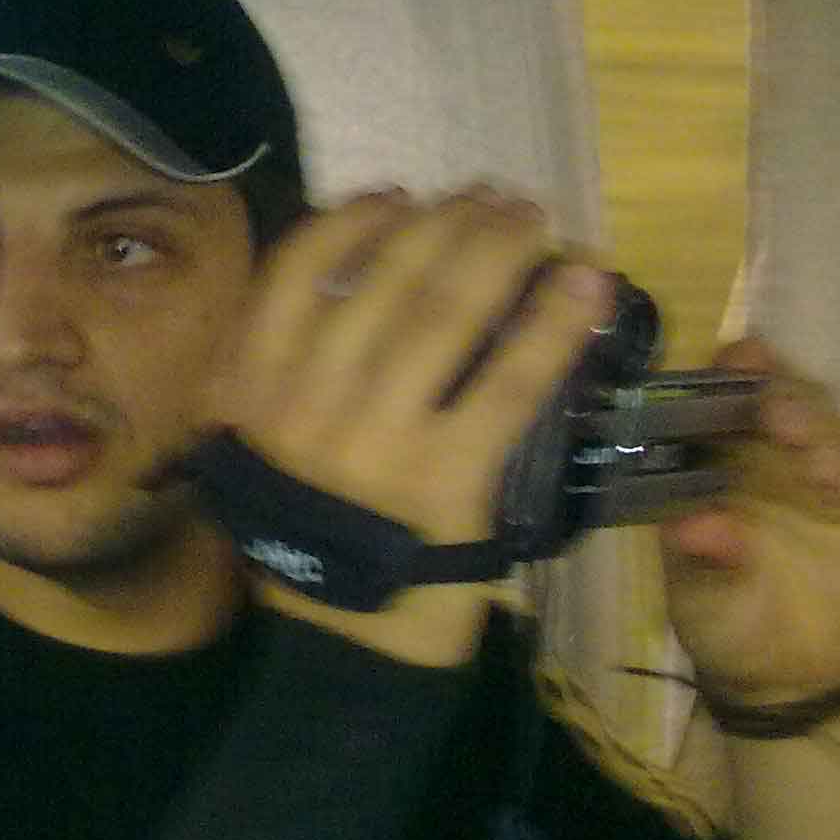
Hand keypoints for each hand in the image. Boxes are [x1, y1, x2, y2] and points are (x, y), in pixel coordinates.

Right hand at [209, 186, 614, 666]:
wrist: (348, 644)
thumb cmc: (316, 534)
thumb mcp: (266, 445)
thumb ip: (289, 369)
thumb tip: (371, 269)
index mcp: (251, 388)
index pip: (296, 270)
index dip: (356, 218)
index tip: (401, 196)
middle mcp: (304, 403)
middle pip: (386, 277)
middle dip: (451, 221)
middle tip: (498, 199)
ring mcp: (374, 438)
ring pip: (445, 311)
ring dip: (501, 249)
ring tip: (536, 220)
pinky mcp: (445, 476)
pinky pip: (508, 380)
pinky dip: (554, 322)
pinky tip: (588, 284)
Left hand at [659, 338, 839, 705]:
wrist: (785, 672)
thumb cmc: (725, 623)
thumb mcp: (702, 600)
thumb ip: (701, 561)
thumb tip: (693, 527)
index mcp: (706, 467)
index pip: (709, 404)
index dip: (715, 378)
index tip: (719, 367)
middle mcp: (757, 456)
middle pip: (768, 392)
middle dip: (766, 379)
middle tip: (758, 379)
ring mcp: (809, 471)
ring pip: (815, 414)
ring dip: (804, 410)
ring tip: (788, 425)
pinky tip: (831, 471)